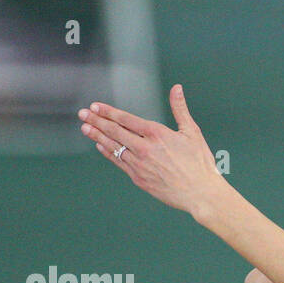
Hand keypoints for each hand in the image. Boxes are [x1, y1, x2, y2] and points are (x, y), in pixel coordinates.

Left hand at [79, 84, 223, 218]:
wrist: (201, 194)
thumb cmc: (200, 163)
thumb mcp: (192, 132)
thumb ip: (180, 109)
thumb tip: (177, 88)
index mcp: (156, 134)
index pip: (126, 119)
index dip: (108, 112)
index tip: (95, 106)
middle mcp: (144, 148)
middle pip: (115, 131)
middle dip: (97, 121)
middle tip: (82, 113)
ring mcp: (139, 164)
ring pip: (113, 147)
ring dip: (97, 136)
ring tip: (85, 127)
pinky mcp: (139, 179)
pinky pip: (119, 162)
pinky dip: (108, 153)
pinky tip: (100, 146)